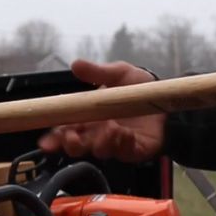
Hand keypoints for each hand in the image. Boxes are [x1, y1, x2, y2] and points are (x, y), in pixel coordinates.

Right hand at [38, 60, 165, 161]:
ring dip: (99, 142)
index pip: (66, 131)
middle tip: (71, 137)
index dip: (54, 138)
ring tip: (108, 127)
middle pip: (77, 147)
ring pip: (99, 150)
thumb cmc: (139, 88)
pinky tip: (123, 132)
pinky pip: (123, 151)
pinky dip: (120, 143)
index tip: (45, 142)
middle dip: (71, 145)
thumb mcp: (118, 74)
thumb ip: (97, 72)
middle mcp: (98, 134)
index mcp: (89, 118)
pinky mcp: (134, 150)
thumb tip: (75, 64)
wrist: (169, 98)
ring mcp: (115, 144)